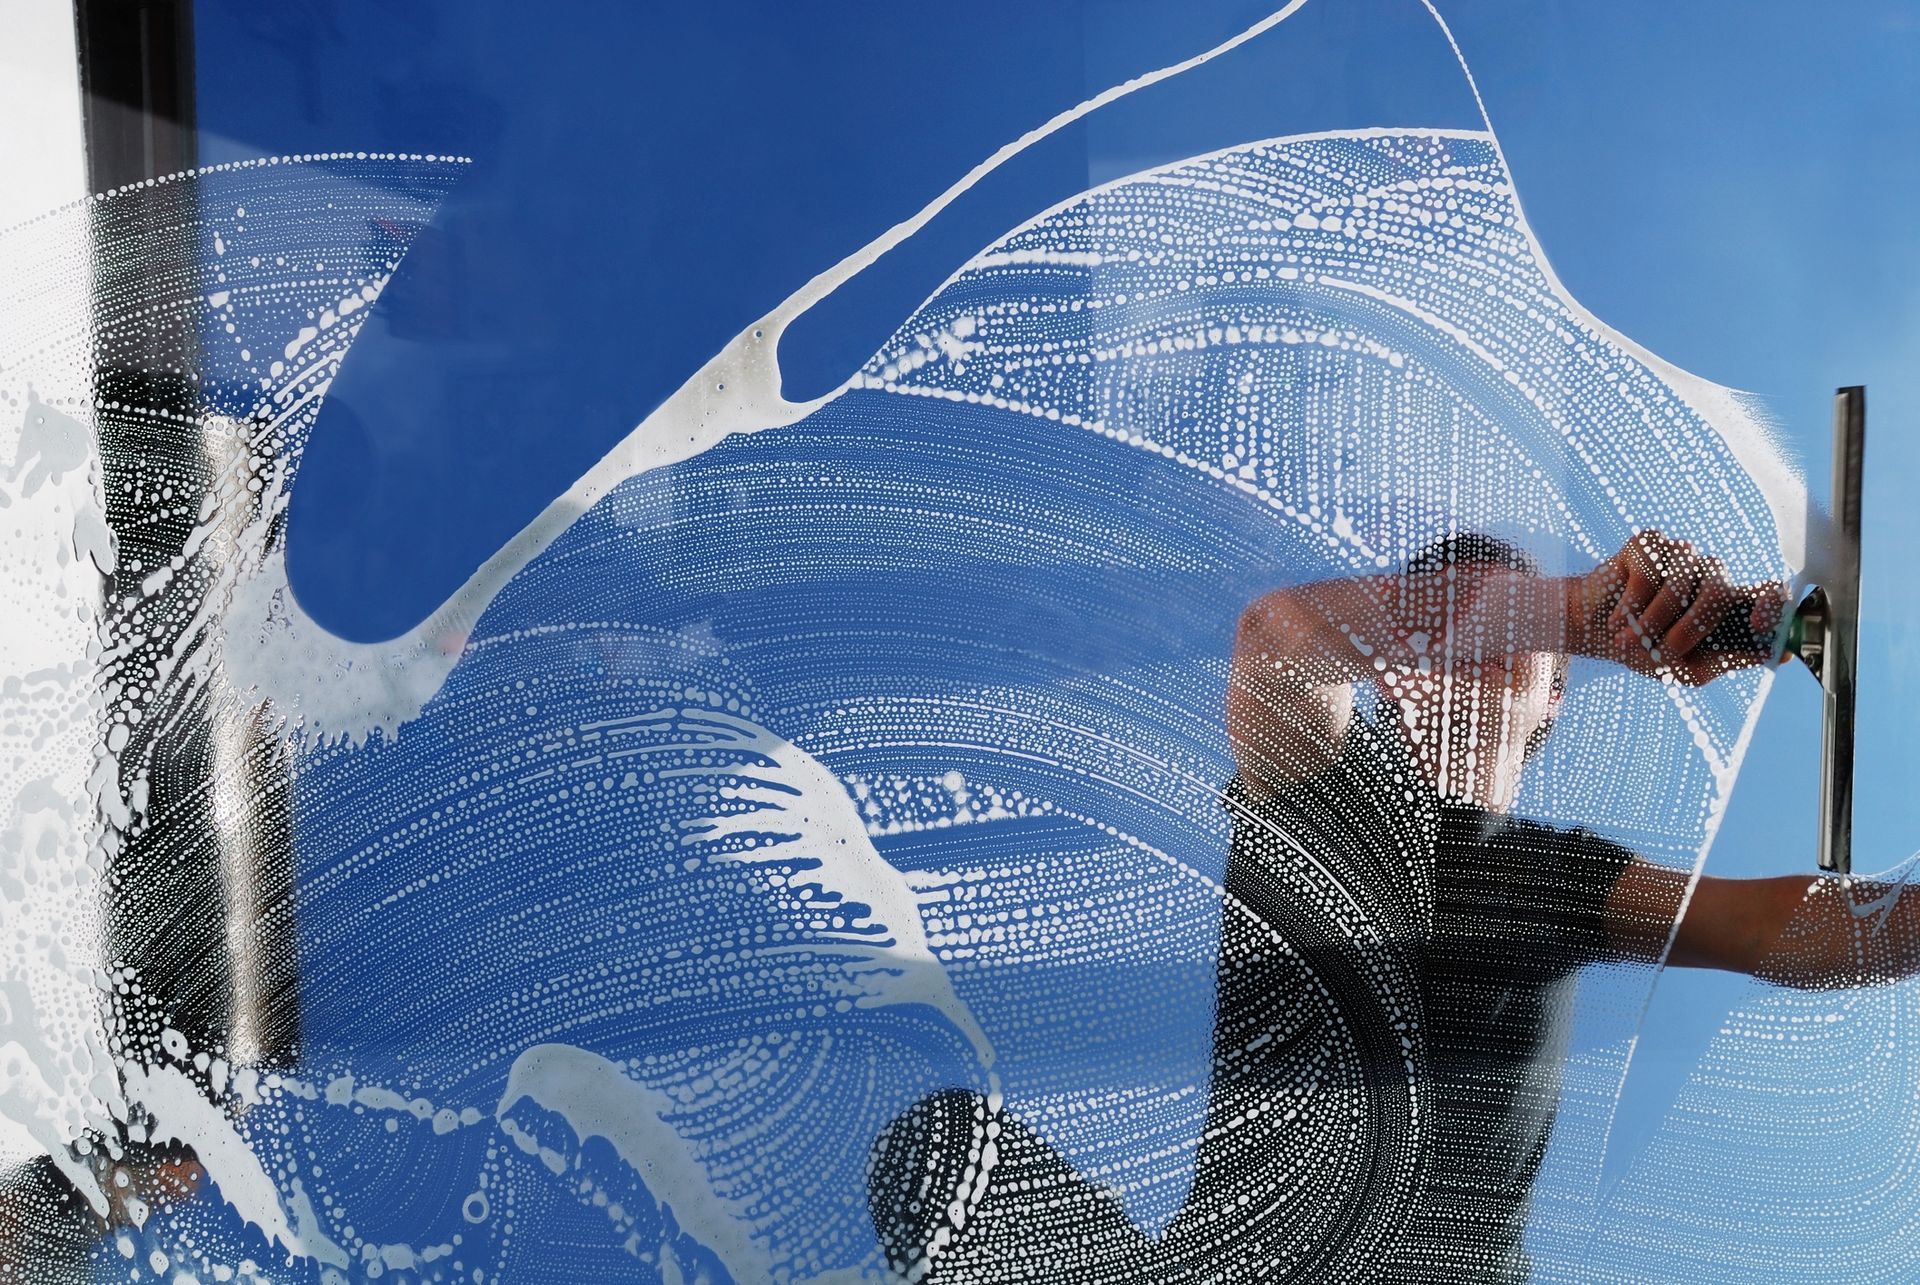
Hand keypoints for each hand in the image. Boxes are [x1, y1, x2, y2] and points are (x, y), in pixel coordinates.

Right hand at [1570, 530, 1784, 684]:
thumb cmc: (1644, 650)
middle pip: (1721, 591)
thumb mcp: (1687, 669)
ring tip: (1629, 638)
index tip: (1758, 624)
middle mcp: (1710, 574)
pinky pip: (1648, 572)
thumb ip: (1727, 661)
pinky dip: (1630, 603)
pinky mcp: (1649, 544)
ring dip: (1652, 620)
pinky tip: (1618, 616)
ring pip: (1680, 583)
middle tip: (1664, 651)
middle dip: (1691, 628)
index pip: (1769, 592)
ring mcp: (1680, 555)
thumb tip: (1774, 655)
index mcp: (1729, 604)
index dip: (1772, 604)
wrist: (1592, 632)